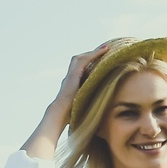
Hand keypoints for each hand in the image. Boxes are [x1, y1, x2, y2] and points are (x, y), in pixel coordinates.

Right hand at [25, 40, 125, 158]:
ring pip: (81, 58)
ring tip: (106, 48)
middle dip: (92, 55)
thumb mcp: (81, 110)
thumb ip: (86, 108)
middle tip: (104, 50)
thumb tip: (98, 119)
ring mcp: (71, 75)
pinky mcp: (74, 74)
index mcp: (71, 85)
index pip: (81, 71)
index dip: (90, 65)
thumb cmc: (69, 116)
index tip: (100, 62)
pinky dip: (94, 54)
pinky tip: (104, 51)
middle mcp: (70, 77)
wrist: (59, 114)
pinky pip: (85, 60)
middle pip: (80, 61)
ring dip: (94, 52)